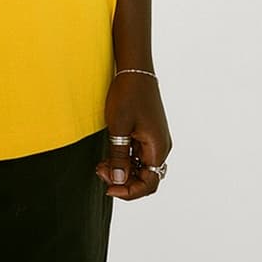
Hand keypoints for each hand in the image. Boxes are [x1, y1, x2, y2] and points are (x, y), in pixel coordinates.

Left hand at [95, 73, 171, 199]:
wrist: (134, 69)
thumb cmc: (127, 95)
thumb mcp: (118, 127)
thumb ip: (119, 156)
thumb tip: (118, 181)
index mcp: (157, 148)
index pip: (149, 183)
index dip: (128, 191)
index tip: (108, 188)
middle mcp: (160, 147)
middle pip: (146, 177)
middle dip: (123, 181)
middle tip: (100, 172)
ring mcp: (155, 139)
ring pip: (141, 166)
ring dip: (123, 170)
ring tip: (101, 164)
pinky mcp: (148, 133)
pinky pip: (139, 154)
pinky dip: (125, 158)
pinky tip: (108, 154)